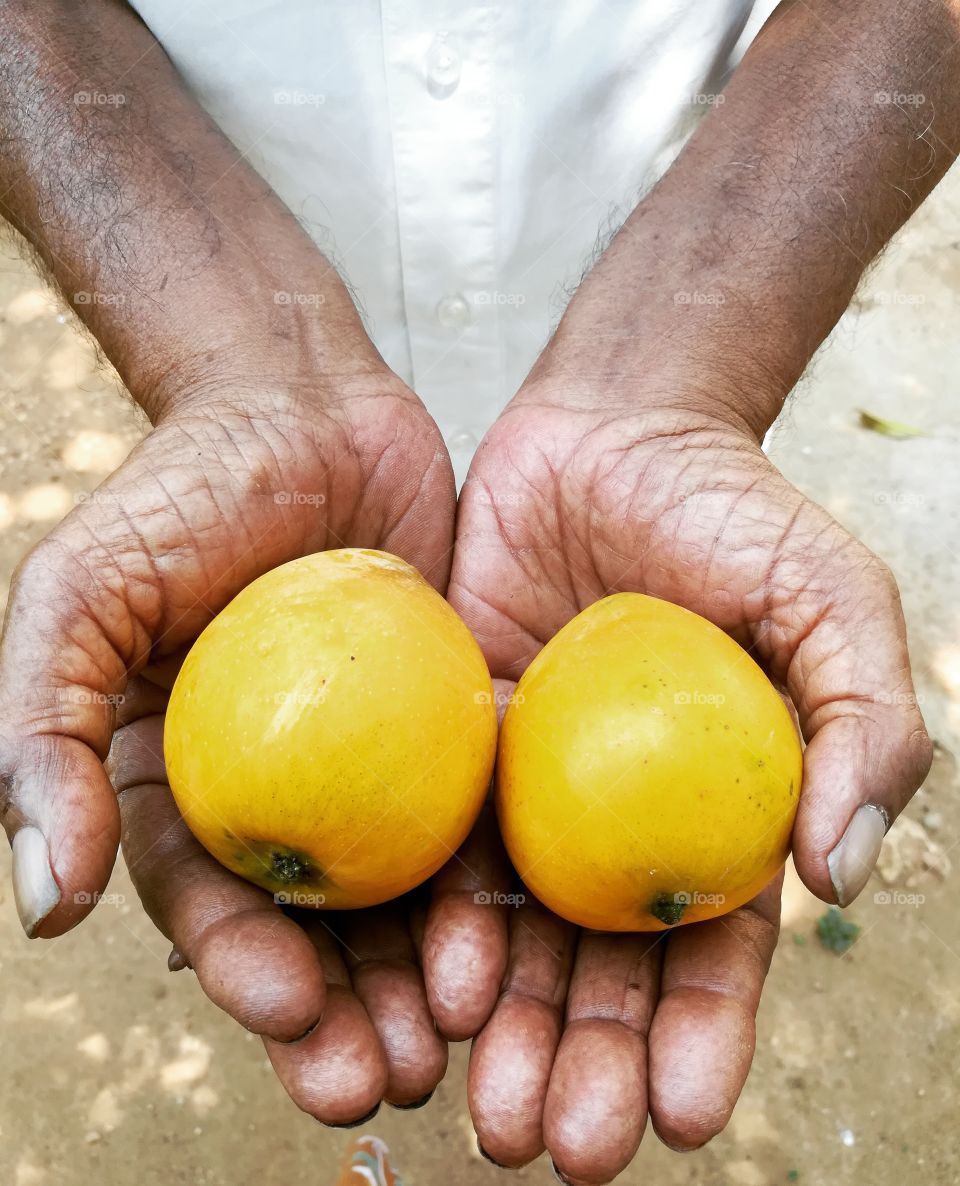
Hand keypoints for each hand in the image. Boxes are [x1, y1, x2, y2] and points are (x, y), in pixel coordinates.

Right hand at [0, 366, 454, 1118]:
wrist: (302, 405)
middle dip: (343, 1012)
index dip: (243, 966)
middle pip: (310, 925)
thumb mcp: (82, 595)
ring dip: (421, 980)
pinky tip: (515, 942)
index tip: (291, 1013)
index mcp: (183, 783)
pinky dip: (487, 884)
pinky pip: (471, 814)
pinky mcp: (448, 725)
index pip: (209, 898)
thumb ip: (42, 737)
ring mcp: (372, 763)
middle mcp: (280, 789)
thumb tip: (41, 905)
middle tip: (389, 1075)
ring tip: (457, 1043)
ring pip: (399, 895)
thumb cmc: (181, 490)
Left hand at [431, 386, 930, 1180]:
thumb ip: (862, 727)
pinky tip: (437, 988)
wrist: (610, 432)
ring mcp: (530, 791)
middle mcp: (615, 821)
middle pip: (602, 969)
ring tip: (491, 1112)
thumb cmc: (731, 513)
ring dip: (506, 1031)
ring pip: (514, 936)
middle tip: (563, 1146)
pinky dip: (439, 928)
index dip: (701, 1038)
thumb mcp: (831, 603)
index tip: (679, 1113)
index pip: (712, 953)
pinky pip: (443, 849)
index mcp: (712, 814)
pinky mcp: (456, 748)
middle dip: (587, 1065)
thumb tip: (842, 872)